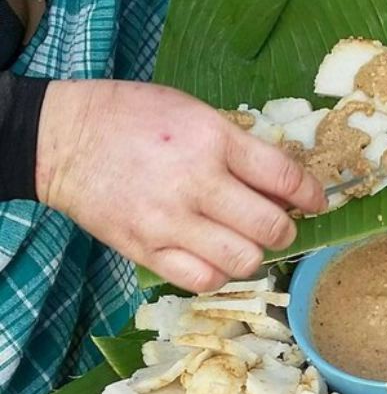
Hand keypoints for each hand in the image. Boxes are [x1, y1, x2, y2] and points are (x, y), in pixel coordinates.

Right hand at [35, 79, 325, 291]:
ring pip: (244, 261)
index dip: (311, 195)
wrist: (63, 138)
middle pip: (271, 227)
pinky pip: (204, 280)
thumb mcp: (194, 113)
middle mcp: (196, 183)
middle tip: (275, 224)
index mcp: (212, 140)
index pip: (283, 176)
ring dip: (254, 254)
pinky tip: (214, 256)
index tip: (317, 203)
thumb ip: (240, 149)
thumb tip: (284, 187)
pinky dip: (219, 273)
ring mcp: (170, 222)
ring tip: (242, 241)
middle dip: (284, 229)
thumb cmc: (134, 118)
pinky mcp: (147, 251)